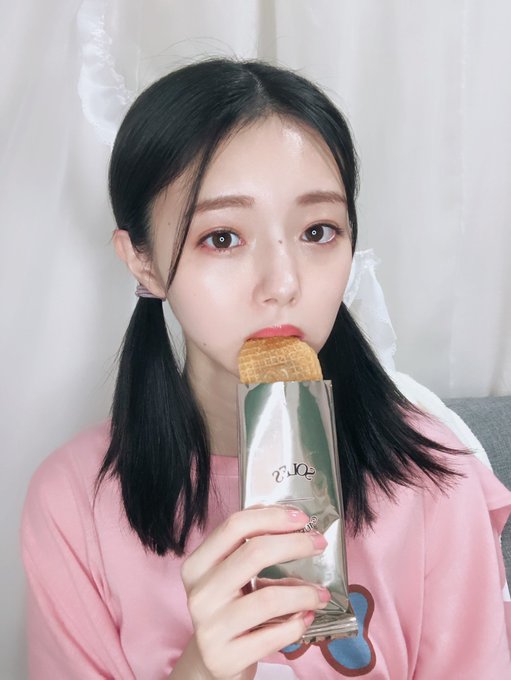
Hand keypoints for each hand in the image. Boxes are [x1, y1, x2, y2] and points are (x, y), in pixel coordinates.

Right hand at [180, 505, 329, 679]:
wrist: (212, 660)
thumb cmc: (229, 608)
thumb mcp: (230, 575)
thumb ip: (251, 549)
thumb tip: (295, 525)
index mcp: (197, 565)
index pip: (234, 526)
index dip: (271, 516)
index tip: (300, 518)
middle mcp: (200, 593)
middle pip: (254, 553)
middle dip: (295, 544)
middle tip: (318, 544)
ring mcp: (210, 628)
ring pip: (269, 598)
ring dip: (304, 592)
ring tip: (321, 593)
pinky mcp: (226, 658)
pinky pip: (274, 635)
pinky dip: (298, 624)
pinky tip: (307, 616)